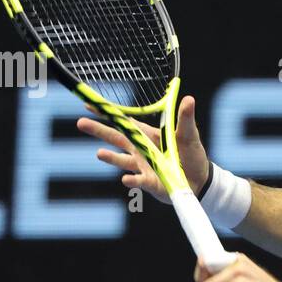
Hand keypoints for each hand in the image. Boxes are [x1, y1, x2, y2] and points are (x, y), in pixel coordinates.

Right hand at [76, 95, 210, 201]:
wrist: (200, 180)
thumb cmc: (191, 154)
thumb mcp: (189, 134)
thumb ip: (185, 118)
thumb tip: (188, 98)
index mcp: (147, 134)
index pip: (124, 121)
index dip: (108, 112)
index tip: (89, 103)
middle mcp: (140, 150)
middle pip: (116, 138)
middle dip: (99, 130)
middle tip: (80, 123)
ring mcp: (143, 166)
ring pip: (124, 160)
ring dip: (112, 158)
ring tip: (99, 153)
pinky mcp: (150, 182)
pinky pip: (140, 180)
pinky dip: (133, 180)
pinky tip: (125, 179)